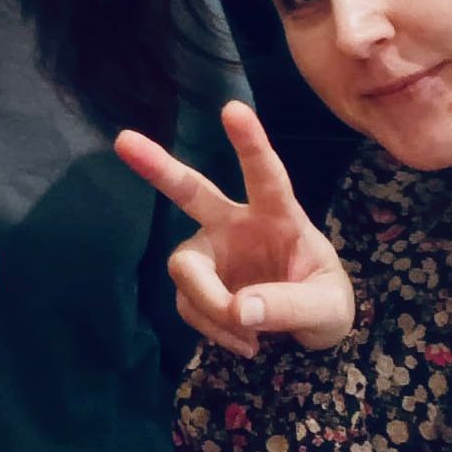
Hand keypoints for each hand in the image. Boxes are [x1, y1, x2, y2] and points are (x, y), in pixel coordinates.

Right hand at [116, 101, 352, 357]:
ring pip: (184, 267)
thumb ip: (290, 307)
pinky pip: (188, 305)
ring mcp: (212, 251)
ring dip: (210, 305)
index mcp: (279, 216)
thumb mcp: (328, 309)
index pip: (265, 176)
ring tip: (249, 338)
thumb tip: (238, 309)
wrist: (310, 331)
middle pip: (192, 192)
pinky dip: (214, 329)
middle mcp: (236, 224)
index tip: (233, 108)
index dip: (250, 143)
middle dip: (158, 167)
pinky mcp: (199, 282)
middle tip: (124, 141)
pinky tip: (245, 342)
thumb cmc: (325, 302)